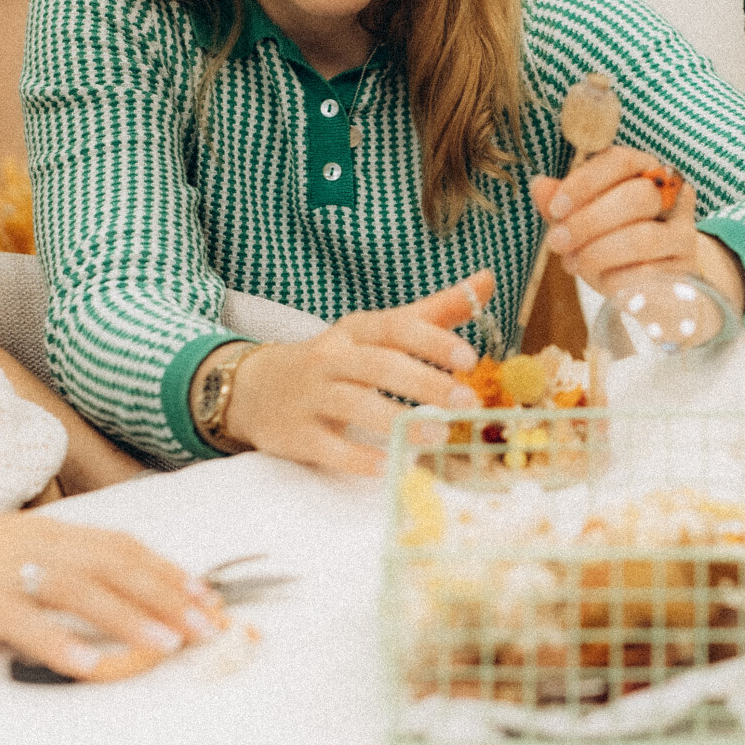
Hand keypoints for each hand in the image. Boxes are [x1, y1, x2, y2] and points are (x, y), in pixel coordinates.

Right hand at [0, 505, 224, 682]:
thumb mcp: (4, 549)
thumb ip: (50, 567)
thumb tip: (99, 596)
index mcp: (48, 531)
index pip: (124, 547)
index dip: (169, 571)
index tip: (207, 596)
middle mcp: (36, 544)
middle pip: (118, 566)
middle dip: (169, 597)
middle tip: (209, 625)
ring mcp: (7, 571)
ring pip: (83, 591)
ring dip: (131, 618)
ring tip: (169, 645)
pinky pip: (28, 623)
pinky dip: (62, 644)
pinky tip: (91, 665)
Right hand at [221, 272, 491, 476]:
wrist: (256, 388)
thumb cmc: (338, 359)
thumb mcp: (380, 331)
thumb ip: (435, 311)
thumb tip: (488, 279)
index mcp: (356, 331)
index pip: (395, 327)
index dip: (433, 341)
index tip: (470, 359)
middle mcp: (331, 357)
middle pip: (378, 365)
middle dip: (424, 381)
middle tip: (467, 401)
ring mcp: (310, 396)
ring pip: (354, 404)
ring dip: (397, 420)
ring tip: (440, 435)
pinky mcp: (295, 434)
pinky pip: (328, 446)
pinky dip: (358, 457)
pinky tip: (389, 465)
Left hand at [532, 147, 697, 296]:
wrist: (652, 280)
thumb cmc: (612, 238)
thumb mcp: (582, 216)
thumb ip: (561, 201)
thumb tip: (539, 186)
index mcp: (644, 169)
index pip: (620, 160)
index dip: (585, 182)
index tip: (555, 208)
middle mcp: (671, 195)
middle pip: (636, 198)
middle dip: (589, 222)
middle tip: (557, 242)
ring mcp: (684, 232)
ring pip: (643, 238)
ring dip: (598, 253)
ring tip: (574, 263)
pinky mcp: (685, 269)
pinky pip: (647, 275)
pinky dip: (614, 280)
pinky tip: (599, 280)